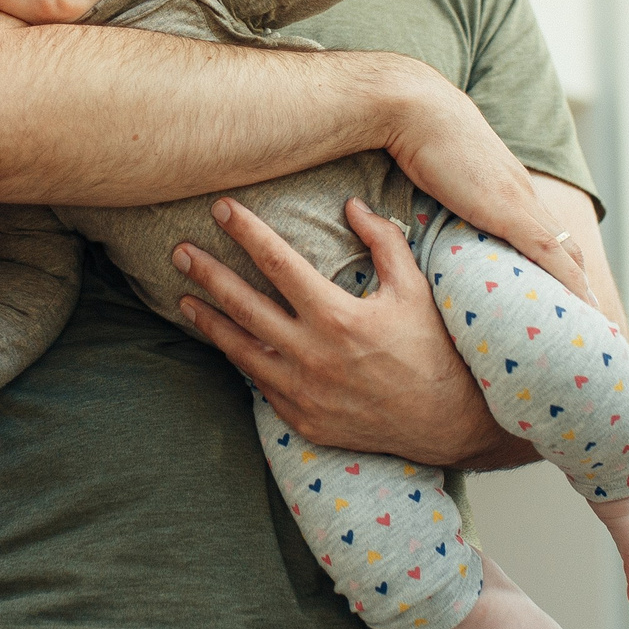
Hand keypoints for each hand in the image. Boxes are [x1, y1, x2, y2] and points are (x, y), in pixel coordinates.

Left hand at [173, 196, 524, 467]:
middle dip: (207, 274)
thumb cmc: (435, 350)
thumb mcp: (414, 289)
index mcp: (338, 317)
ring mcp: (304, 393)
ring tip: (183, 299)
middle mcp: (312, 356)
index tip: (221, 209)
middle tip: (179, 251)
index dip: (246, 232)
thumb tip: (352, 204)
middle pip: (244, 305)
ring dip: (210, 322)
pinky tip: (227, 344)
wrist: (450, 423)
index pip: (277, 263)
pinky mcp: (303, 420)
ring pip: (241, 350)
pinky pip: (261, 386)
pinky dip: (241, 361)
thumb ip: (384, 242)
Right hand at [379, 67, 599, 309]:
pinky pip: (549, 252)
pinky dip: (569, 281)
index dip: (560, 264)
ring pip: (566, 254)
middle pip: (566, 247)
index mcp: (508, 188)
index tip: (566, 294)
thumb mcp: (438, 175)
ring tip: (588, 322)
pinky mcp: (508, 209)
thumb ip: (443, 197)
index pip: (547, 234)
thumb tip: (427, 216)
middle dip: (578, 283)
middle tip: (586, 318)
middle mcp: (523, 194)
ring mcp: (519, 201)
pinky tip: (581, 305)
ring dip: (580, 289)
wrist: (415, 110)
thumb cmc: (418, 136)